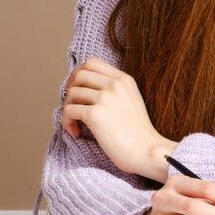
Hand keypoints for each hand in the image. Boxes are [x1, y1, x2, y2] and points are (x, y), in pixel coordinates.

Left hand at [60, 57, 175, 179]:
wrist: (147, 151)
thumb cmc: (138, 133)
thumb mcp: (131, 100)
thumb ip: (114, 90)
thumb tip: (84, 89)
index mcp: (124, 79)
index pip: (92, 63)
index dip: (78, 74)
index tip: (76, 88)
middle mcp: (114, 84)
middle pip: (79, 74)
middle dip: (70, 89)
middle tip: (72, 105)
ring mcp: (105, 98)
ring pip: (71, 93)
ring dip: (67, 108)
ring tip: (75, 123)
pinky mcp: (95, 115)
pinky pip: (69, 111)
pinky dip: (67, 122)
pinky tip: (76, 132)